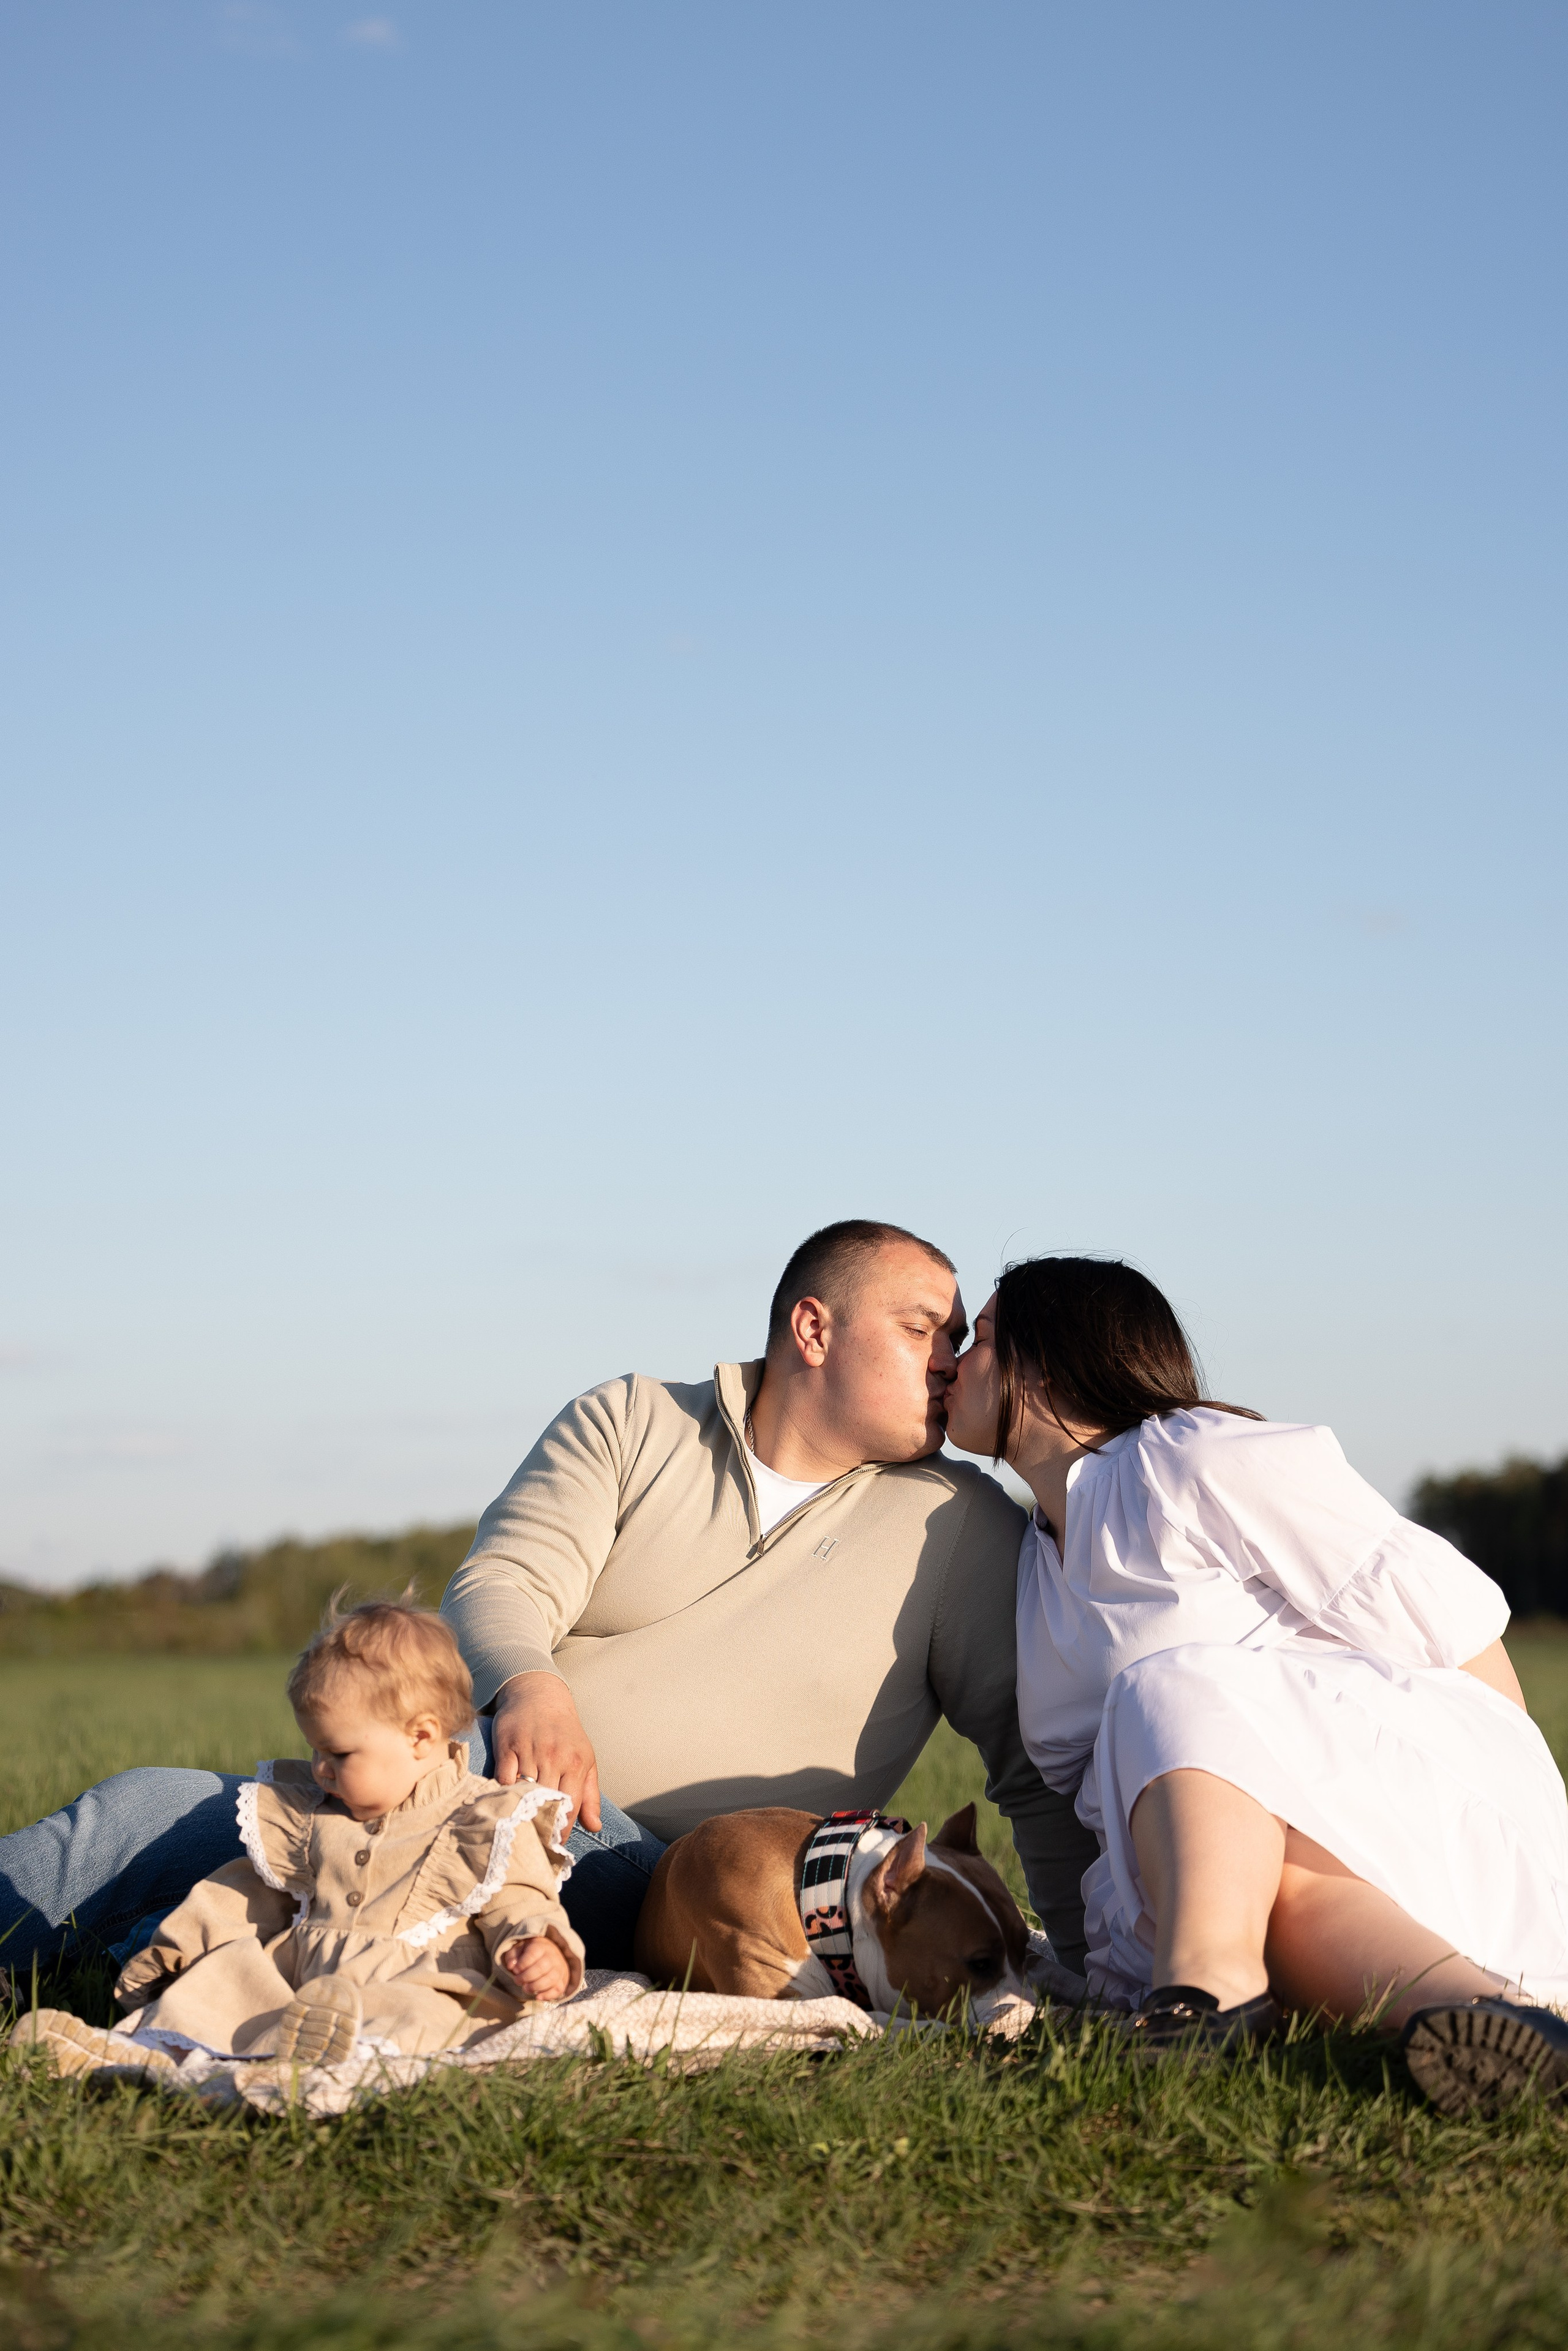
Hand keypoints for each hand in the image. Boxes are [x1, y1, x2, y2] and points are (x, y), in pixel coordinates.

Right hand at [489, 1672, 601, 1831]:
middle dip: (540, 1827)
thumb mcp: (586, 1760)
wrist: (540, 1695)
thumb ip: (590, 1795)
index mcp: (576, 1764)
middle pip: (546, 1803)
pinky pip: (503, 1779)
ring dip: (521, 1813)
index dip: (561, 1832)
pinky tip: (502, 1806)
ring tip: (517, 1832)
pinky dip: (502, 1795)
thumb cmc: (566, 1732)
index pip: (569, 1807)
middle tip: (533, 1846)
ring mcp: (529, 1751)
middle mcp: (554, 1757)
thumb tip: (595, 1826)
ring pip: (524, 1793)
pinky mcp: (507, 1745)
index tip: (553, 1849)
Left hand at [500, 1934, 571, 2003]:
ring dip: (536, 1986)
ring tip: (526, 1989)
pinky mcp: (562, 1980)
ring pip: (551, 1979)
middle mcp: (552, 1956)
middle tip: (518, 1981)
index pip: (533, 1954)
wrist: (551, 1955)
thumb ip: (512, 1956)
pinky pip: (558, 1989)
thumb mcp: (520, 1949)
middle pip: (542, 1967)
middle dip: (527, 1977)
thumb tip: (511, 1966)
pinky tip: (537, 1997)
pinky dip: (548, 1995)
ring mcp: (559, 1969)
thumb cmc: (531, 1953)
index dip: (522, 1964)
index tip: (515, 1970)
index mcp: (541, 1946)